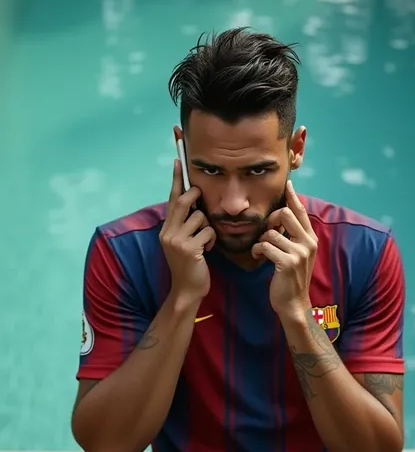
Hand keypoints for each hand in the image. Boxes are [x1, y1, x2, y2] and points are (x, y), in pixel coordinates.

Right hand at [160, 159, 215, 303]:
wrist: (187, 290)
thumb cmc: (190, 265)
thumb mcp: (183, 242)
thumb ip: (185, 224)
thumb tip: (194, 203)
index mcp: (166, 229)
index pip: (171, 198)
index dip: (176, 179)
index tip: (178, 161)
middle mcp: (168, 232)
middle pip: (184, 200)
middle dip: (196, 197)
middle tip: (201, 199)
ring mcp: (176, 240)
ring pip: (200, 216)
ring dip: (208, 227)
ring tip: (205, 242)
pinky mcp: (188, 248)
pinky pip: (208, 232)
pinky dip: (211, 240)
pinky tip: (207, 251)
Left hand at [252, 180, 316, 315]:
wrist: (294, 303)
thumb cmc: (291, 277)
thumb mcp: (297, 253)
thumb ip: (293, 236)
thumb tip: (283, 215)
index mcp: (310, 239)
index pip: (301, 211)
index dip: (293, 196)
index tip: (287, 183)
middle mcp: (308, 243)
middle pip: (285, 215)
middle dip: (270, 220)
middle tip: (265, 232)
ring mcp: (299, 253)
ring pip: (271, 233)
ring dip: (261, 241)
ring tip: (261, 250)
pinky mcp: (287, 263)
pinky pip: (265, 246)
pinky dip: (258, 250)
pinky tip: (259, 257)